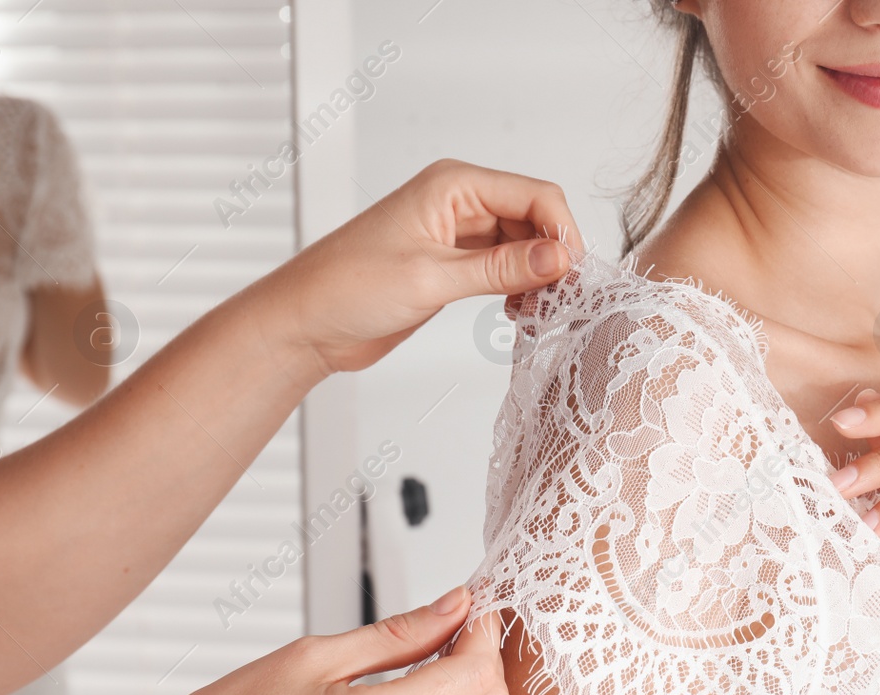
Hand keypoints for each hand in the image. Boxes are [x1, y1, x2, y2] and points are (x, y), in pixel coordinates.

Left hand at [254, 159, 585, 377]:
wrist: (305, 324)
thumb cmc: (348, 289)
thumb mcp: (431, 278)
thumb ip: (500, 268)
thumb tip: (560, 258)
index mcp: (453, 185)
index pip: (536, 195)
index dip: (563, 233)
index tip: (574, 277)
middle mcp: (460, 201)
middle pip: (535, 219)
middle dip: (554, 258)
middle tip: (561, 303)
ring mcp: (458, 233)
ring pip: (524, 246)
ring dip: (538, 278)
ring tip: (537, 314)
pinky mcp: (454, 264)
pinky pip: (505, 268)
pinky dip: (520, 289)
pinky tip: (519, 315)